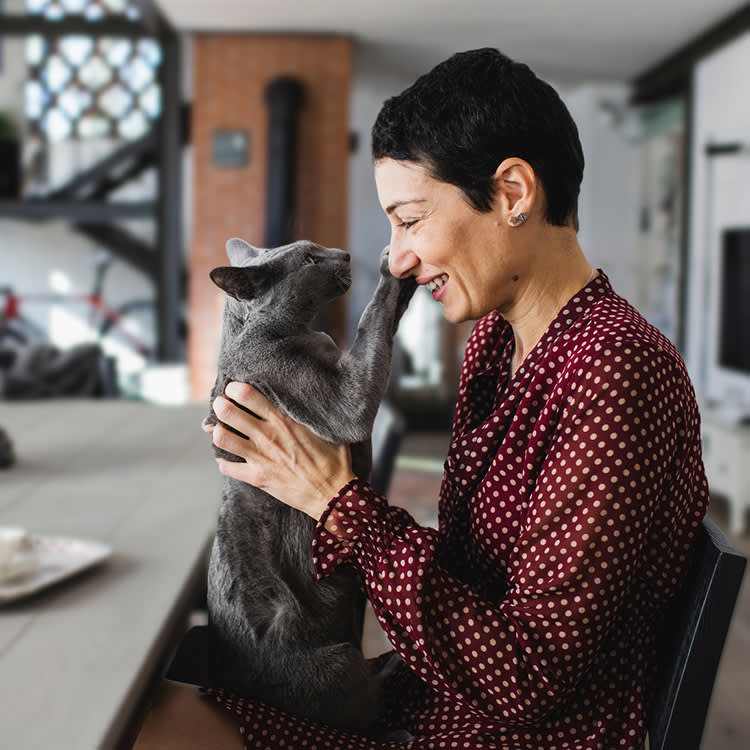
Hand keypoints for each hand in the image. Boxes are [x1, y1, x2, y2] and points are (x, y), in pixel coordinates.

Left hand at [207, 382, 355, 519]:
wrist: (332, 494)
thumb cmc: (334, 460)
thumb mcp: (326, 429)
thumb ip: (311, 413)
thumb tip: (310, 399)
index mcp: (284, 420)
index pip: (248, 396)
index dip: (236, 389)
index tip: (234, 389)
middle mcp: (268, 436)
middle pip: (229, 413)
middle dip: (221, 405)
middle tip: (222, 405)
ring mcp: (260, 457)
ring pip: (223, 439)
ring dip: (218, 432)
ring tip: (222, 429)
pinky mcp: (257, 478)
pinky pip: (227, 468)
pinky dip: (224, 462)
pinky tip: (228, 458)